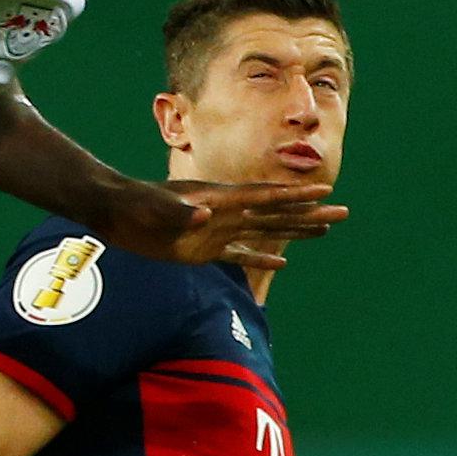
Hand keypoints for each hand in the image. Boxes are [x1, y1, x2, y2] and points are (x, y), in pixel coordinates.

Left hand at [99, 177, 346, 274]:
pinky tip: (281, 262)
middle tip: (342, 212)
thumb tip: (206, 216)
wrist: (114, 212)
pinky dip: (260, 259)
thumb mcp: (155, 208)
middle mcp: (225, 212)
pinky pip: (239, 255)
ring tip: (325, 232)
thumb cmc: (133, 206)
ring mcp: (216, 231)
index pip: (265, 197)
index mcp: (219, 199)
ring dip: (294, 232)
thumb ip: (180, 212)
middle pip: (275, 213)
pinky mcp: (203, 249)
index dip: (295, 197)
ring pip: (265, 231)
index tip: (324, 193)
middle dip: (308, 214)